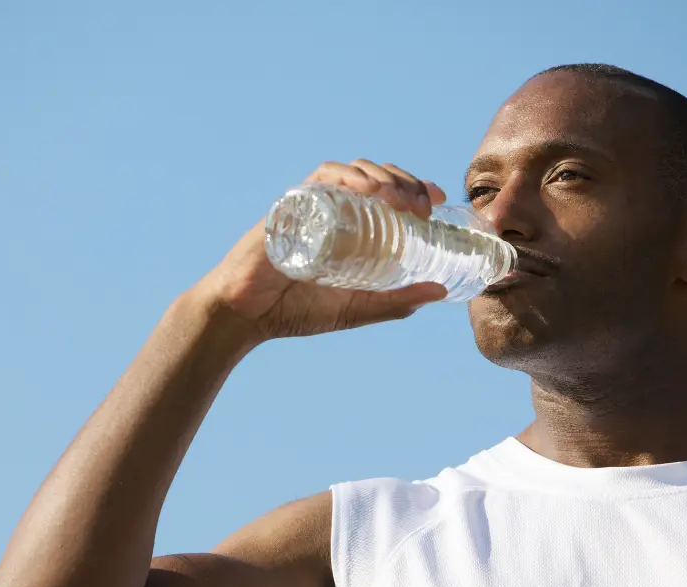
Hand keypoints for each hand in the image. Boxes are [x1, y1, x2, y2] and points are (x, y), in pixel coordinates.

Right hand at [192, 159, 447, 342]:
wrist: (246, 316)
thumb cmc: (295, 311)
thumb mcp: (356, 308)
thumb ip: (395, 302)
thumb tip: (440, 293)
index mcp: (349, 227)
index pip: (388, 194)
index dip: (416, 188)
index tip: (438, 200)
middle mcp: (332, 209)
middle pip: (375, 175)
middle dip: (405, 181)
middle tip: (423, 206)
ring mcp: (310, 204)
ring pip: (352, 170)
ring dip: (381, 176)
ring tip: (400, 199)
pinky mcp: (291, 205)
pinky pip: (321, 178)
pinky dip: (347, 177)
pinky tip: (367, 189)